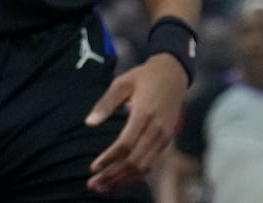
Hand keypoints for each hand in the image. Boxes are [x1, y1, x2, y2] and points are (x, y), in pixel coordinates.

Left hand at [85, 54, 188, 193]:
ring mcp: (164, 137)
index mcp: (144, 114)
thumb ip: (105, 104)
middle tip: (93, 185)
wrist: (173, 74)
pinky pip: (152, 163)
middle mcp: (157, 129)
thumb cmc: (143, 77)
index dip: (109, 159)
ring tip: (104, 187)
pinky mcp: (167, 141)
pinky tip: (121, 179)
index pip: (126, 144)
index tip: (93, 168)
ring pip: (145, 167)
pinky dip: (136, 175)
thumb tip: (88, 123)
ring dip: (124, 180)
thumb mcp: (121, 83)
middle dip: (114, 176)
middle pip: (136, 161)